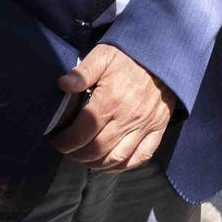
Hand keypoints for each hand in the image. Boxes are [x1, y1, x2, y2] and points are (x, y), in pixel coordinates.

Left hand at [50, 44, 179, 171]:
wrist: (164, 56)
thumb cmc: (129, 57)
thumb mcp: (103, 55)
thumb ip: (82, 71)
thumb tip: (62, 84)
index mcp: (110, 100)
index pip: (81, 132)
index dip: (65, 142)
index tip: (57, 141)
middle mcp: (128, 118)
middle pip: (97, 149)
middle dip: (76, 155)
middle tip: (67, 150)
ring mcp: (144, 126)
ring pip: (116, 158)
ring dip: (96, 164)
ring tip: (84, 158)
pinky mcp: (157, 130)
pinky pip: (140, 157)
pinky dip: (122, 166)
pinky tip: (109, 164)